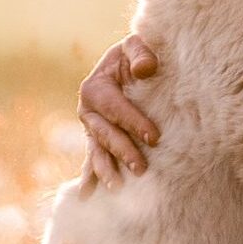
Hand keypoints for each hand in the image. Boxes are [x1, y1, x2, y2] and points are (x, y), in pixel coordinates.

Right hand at [77, 35, 160, 195]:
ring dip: (105, 170)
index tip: (154, 138)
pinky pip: (93, 159)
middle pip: (105, 134)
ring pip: (97, 151)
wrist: (126, 64)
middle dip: (122, 151)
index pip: (115, 108)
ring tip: (116, 188)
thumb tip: (146, 70)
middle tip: (141, 168)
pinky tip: (88, 197)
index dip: (133, 122)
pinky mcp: (96, 140)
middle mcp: (88, 109)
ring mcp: (90, 127)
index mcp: (95, 87)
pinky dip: (90, 178)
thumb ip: (141, 53)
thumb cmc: (135, 55)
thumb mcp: (135, 47)